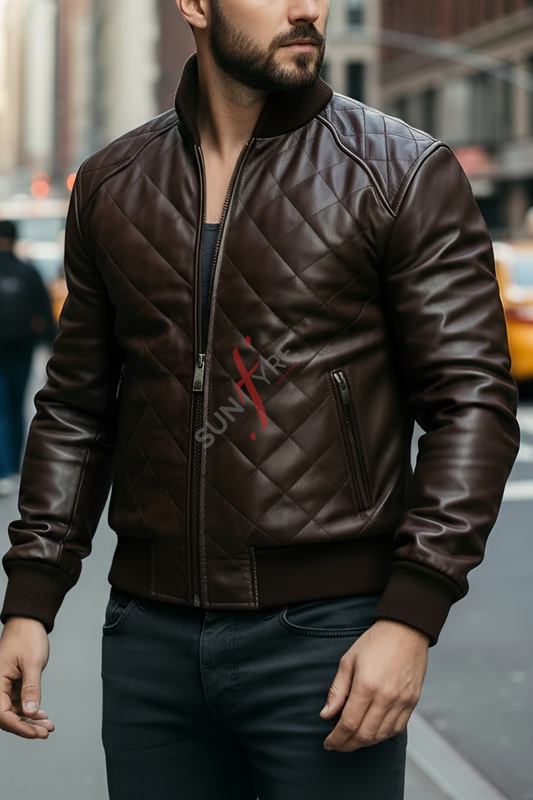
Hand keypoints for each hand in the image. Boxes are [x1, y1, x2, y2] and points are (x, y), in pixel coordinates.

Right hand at [0, 617, 54, 738]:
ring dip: (30, 720)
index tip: (37, 733)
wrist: (29, 621)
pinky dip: (30, 710)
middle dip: (27, 726)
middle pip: (8, 716)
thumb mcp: (32, 663)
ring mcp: (5, 686)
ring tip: (48, 726)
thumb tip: (29, 713)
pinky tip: (42, 715)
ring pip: (14, 711)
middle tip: (46, 732)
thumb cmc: (27, 637)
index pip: (3, 714)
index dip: (19, 727)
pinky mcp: (13, 684)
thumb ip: (31, 688)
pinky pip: (19, 702)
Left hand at [320, 619, 428, 751]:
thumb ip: (337, 690)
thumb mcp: (348, 660)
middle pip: (364, 735)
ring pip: (381, 735)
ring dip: (364, 743)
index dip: (336, 738)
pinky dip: (383, 736)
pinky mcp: (412, 702)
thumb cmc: (375, 642)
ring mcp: (402, 702)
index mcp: (366, 686)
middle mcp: (386, 697)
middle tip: (337, 745)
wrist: (406, 630)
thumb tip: (326, 714)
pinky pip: (397, 729)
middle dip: (347, 745)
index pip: (348, 724)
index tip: (328, 743)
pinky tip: (372, 733)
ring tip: (352, 741)